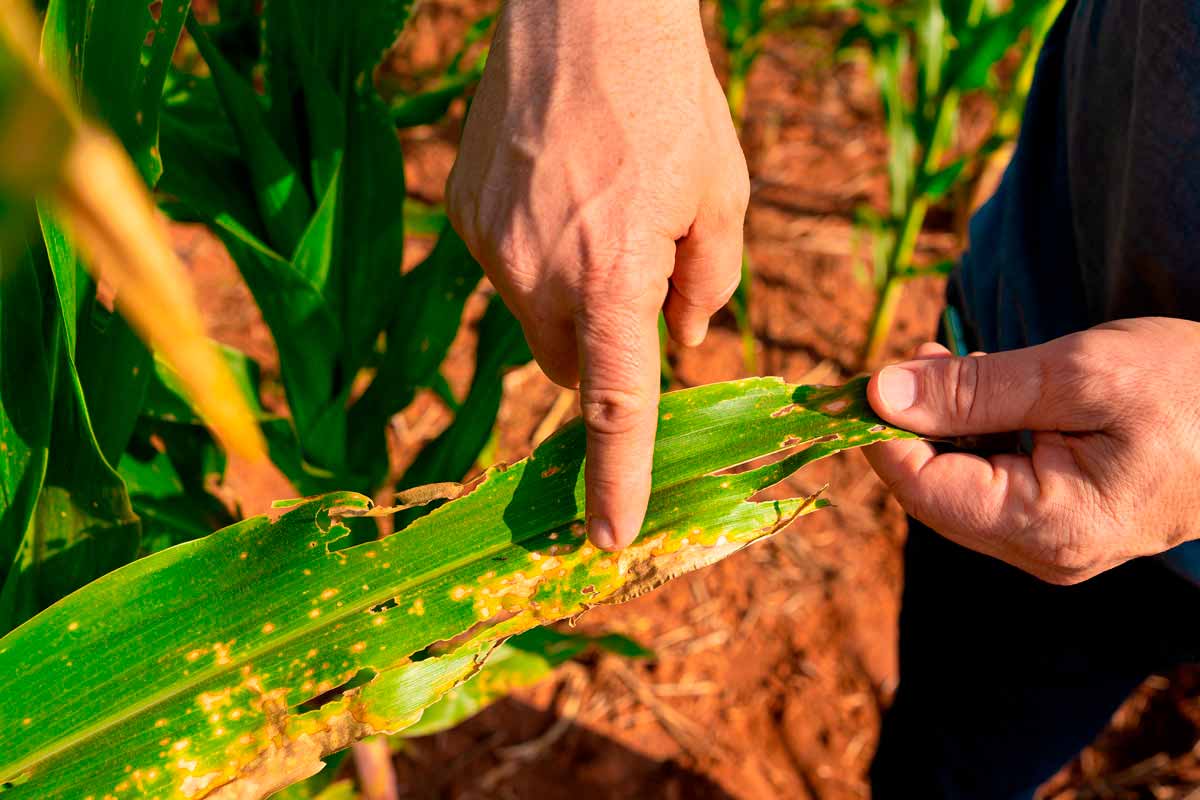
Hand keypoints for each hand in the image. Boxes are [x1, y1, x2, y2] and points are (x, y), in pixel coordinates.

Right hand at [446, 0, 748, 549]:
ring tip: (600, 212)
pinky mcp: (461, 215)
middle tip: (638, 283)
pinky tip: (560, 191)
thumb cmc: (669, 96)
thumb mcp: (722, 194)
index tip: (608, 537)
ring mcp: (487, 244)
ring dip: (570, 298)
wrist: (582, 7)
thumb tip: (681, 339)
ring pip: (534, 318)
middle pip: (570, 368)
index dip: (616, 477)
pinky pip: (503, 268)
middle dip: (605, 353)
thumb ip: (708, 285)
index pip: (616, 406)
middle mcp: (535, 272)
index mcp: (610, 275)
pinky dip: (536, 255)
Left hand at [864, 317, 1199, 583]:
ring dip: (939, 426)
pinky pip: (988, 483)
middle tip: (914, 357)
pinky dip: (971, 436)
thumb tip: (880, 394)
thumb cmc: (1189, 387)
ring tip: (946, 363)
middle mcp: (1043, 553)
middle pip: (933, 494)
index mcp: (1049, 527)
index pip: (923, 490)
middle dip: (909, 426)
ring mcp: (1051, 544)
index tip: (862, 378)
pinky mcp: (1059, 522)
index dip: (881, 435)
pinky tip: (980, 391)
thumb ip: (974, 390)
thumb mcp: (1078, 374)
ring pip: (956, 486)